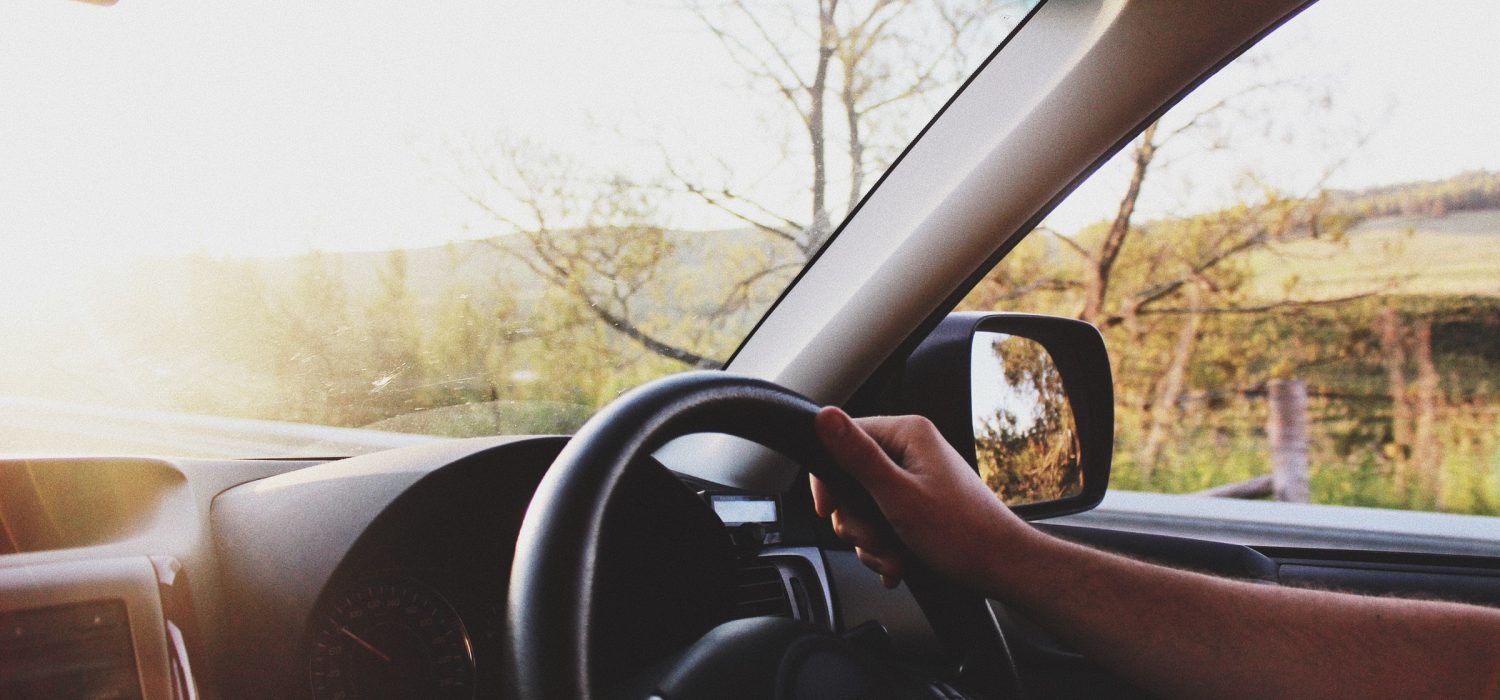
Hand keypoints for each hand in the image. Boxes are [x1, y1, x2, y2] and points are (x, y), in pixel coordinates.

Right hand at [810, 407, 1032, 590]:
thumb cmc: (962, 534)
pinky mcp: (921, 503)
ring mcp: (917, 478)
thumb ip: (857, 457)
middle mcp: (912, 450)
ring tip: (892, 559)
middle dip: (856, 521)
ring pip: (865, 506)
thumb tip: (824, 417)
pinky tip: (898, 563)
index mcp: (908, 434)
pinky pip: (883, 520)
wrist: (1003, 567)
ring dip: (872, 541)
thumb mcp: (897, 496)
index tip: (828, 510)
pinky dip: (885, 547)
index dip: (829, 480)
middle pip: (851, 479)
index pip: (843, 439)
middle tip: (873, 541)